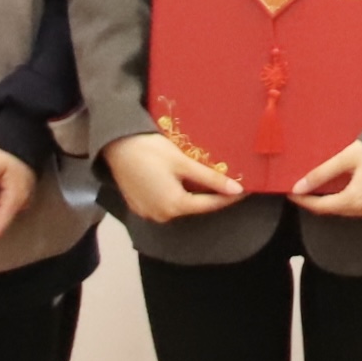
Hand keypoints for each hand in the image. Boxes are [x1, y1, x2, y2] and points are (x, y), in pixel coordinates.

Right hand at [105, 132, 244, 222]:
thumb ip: (210, 179)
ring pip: (180, 204)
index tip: (246, 190)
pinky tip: (184, 179)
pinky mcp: (139, 205)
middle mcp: (161, 215)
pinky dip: (177, 193)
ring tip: (210, 178)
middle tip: (230, 181)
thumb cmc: (151, 151)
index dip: (229, 197)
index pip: (210, 205)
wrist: (115, 145)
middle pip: (194, 206)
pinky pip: (165, 202)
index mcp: (174, 206)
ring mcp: (148, 212)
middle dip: (212, 195)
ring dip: (195, 193)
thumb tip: (237, 190)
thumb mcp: (184, 163)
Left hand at [293, 139, 361, 220]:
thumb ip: (321, 174)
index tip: (293, 194)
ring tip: (339, 185)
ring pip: (358, 210)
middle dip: (325, 201)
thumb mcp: (347, 157)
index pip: (322, 207)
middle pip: (340, 210)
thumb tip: (299, 187)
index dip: (305, 201)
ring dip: (346, 201)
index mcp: (356, 199)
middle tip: (313, 188)